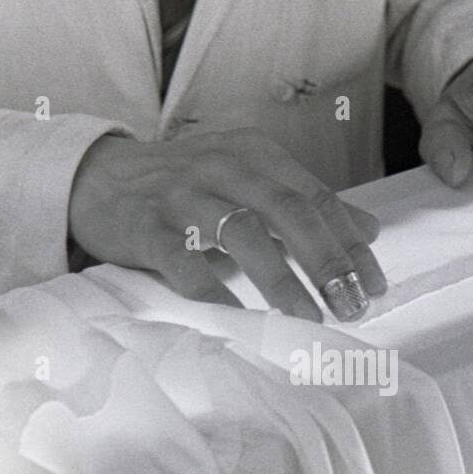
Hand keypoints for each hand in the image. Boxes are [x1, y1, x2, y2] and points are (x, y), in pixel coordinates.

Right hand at [69, 130, 384, 320]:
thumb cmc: (187, 186)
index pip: (316, 198)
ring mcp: (181, 195)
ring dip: (281, 280)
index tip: (375, 287)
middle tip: (351, 307)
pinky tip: (239, 318)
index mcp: (255, 154)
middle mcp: (222, 167)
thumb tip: (371, 230)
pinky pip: (183, 260)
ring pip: (241, 234)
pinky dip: (213, 289)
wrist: (97, 177)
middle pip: (288, 212)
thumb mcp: (251, 181)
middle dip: (325, 262)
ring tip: (307, 319)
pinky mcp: (145, 226)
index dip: (350, 244)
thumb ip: (307, 204)